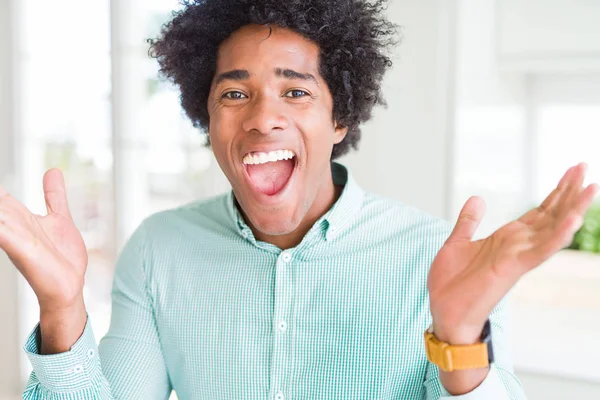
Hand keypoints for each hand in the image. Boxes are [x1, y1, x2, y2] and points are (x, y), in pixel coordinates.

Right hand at [0, 169, 87, 312]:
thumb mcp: (60, 218)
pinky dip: (1, 227)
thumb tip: (53, 171)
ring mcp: (16, 237)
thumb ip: (54, 196)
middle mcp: (13, 225)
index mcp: (20, 217)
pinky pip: (3, 234)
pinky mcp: (22, 250)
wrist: (70, 286)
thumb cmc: (62, 257)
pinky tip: (1, 219)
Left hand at [428, 162, 598, 343]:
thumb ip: (469, 222)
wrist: (444, 312)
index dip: (556, 192)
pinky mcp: (513, 268)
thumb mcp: (458, 242)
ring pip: (552, 229)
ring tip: (592, 188)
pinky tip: (573, 220)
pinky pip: (540, 251)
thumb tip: (478, 198)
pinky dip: (557, 236)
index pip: (539, 211)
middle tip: (584, 166)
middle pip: (550, 214)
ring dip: (572, 209)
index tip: (572, 171)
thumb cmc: (451, 283)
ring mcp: (518, 256)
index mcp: (507, 238)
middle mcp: (517, 245)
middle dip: (568, 191)